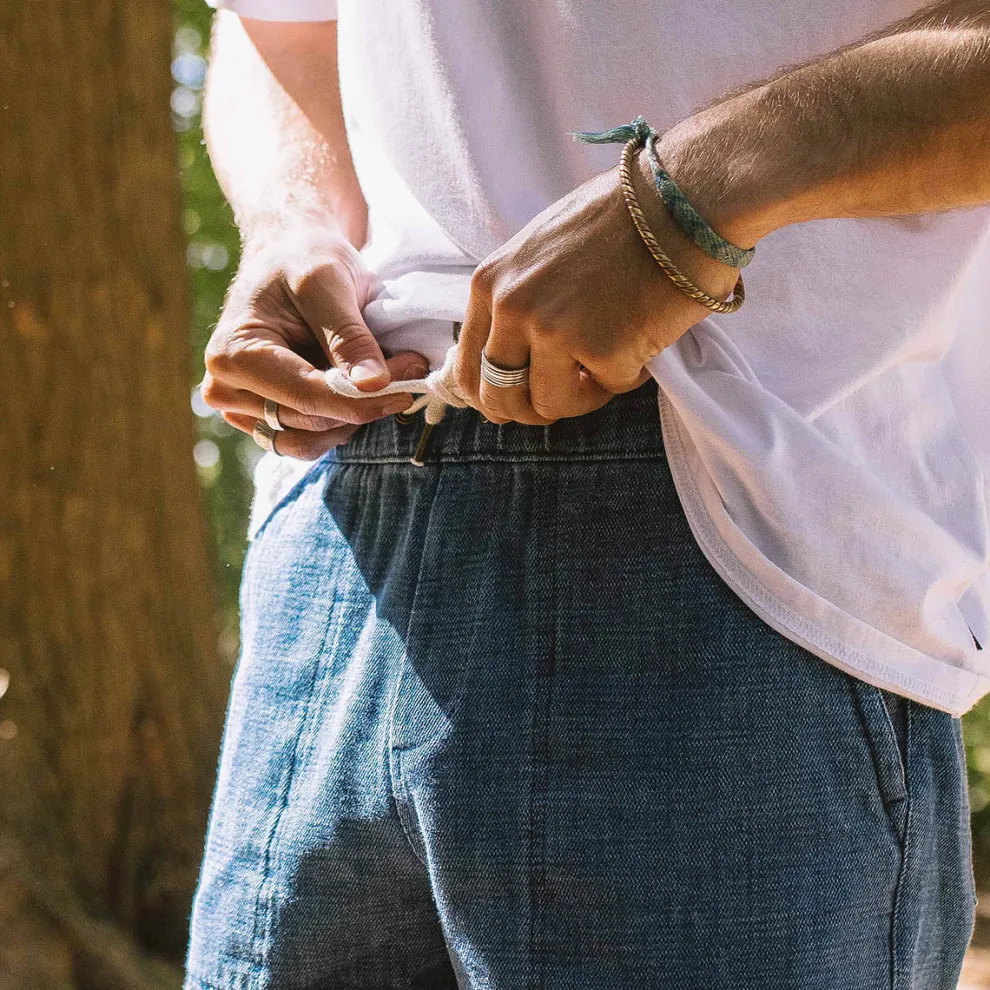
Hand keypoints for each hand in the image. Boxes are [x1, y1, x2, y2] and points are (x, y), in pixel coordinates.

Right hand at [201, 226, 427, 458]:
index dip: (364, 399)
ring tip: (388, 376)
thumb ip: (349, 336)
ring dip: (356, 417)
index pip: (307, 398)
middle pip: (311, 421)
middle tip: (410, 367)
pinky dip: (342, 421)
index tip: (410, 384)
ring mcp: (243, 409)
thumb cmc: (301, 257)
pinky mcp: (264, 418)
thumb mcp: (327, 282)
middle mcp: (228, 389)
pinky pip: (309, 440)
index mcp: (233, 355)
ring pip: (312, 440)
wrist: (288, 254)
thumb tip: (372, 385)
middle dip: (366, 401)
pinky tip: (361, 389)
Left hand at [453, 150, 740, 424]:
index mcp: (492, 282)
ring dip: (582, 396)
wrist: (687, 199)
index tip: (517, 400)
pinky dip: (628, 375)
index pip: (467, 367)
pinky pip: (607, 390)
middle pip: (500, 398)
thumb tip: (506, 353)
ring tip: (611, 361)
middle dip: (532, 408)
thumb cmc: (623, 217)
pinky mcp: (602, 350)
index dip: (492, 395)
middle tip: (565, 397)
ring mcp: (555, 331)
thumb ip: (517, 298)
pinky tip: (643, 338)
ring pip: (551, 405)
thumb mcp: (542, 249)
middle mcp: (513, 308)